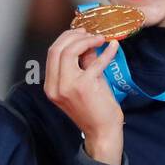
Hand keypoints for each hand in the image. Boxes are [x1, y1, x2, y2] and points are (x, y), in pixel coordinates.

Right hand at [43, 28, 124, 163]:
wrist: (102, 132)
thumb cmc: (94, 110)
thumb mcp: (83, 83)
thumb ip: (82, 63)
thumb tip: (88, 42)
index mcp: (51, 86)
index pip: (52, 53)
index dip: (65, 38)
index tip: (80, 33)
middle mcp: (55, 86)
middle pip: (57, 49)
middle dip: (73, 36)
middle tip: (90, 32)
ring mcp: (68, 86)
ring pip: (69, 51)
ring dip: (86, 40)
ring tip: (100, 38)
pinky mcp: (85, 86)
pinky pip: (95, 62)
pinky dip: (106, 52)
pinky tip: (114, 47)